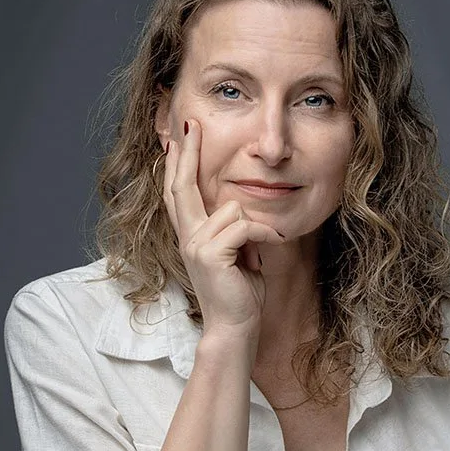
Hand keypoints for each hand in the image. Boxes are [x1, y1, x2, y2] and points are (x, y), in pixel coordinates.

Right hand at [162, 118, 286, 342]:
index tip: (177, 138)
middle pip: (182, 185)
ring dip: (255, 226)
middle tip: (191, 125)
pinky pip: (244, 225)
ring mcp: (195, 244)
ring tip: (260, 249)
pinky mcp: (210, 253)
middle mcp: (187, 236)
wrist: (235, 325)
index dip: (177, 164)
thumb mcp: (237, 252)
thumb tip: (238, 205)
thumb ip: (232, 228)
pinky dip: (265, 235)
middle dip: (189, 153)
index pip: (178, 191)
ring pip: (231, 207)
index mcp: (191, 234)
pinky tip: (272, 248)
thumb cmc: (240, 291)